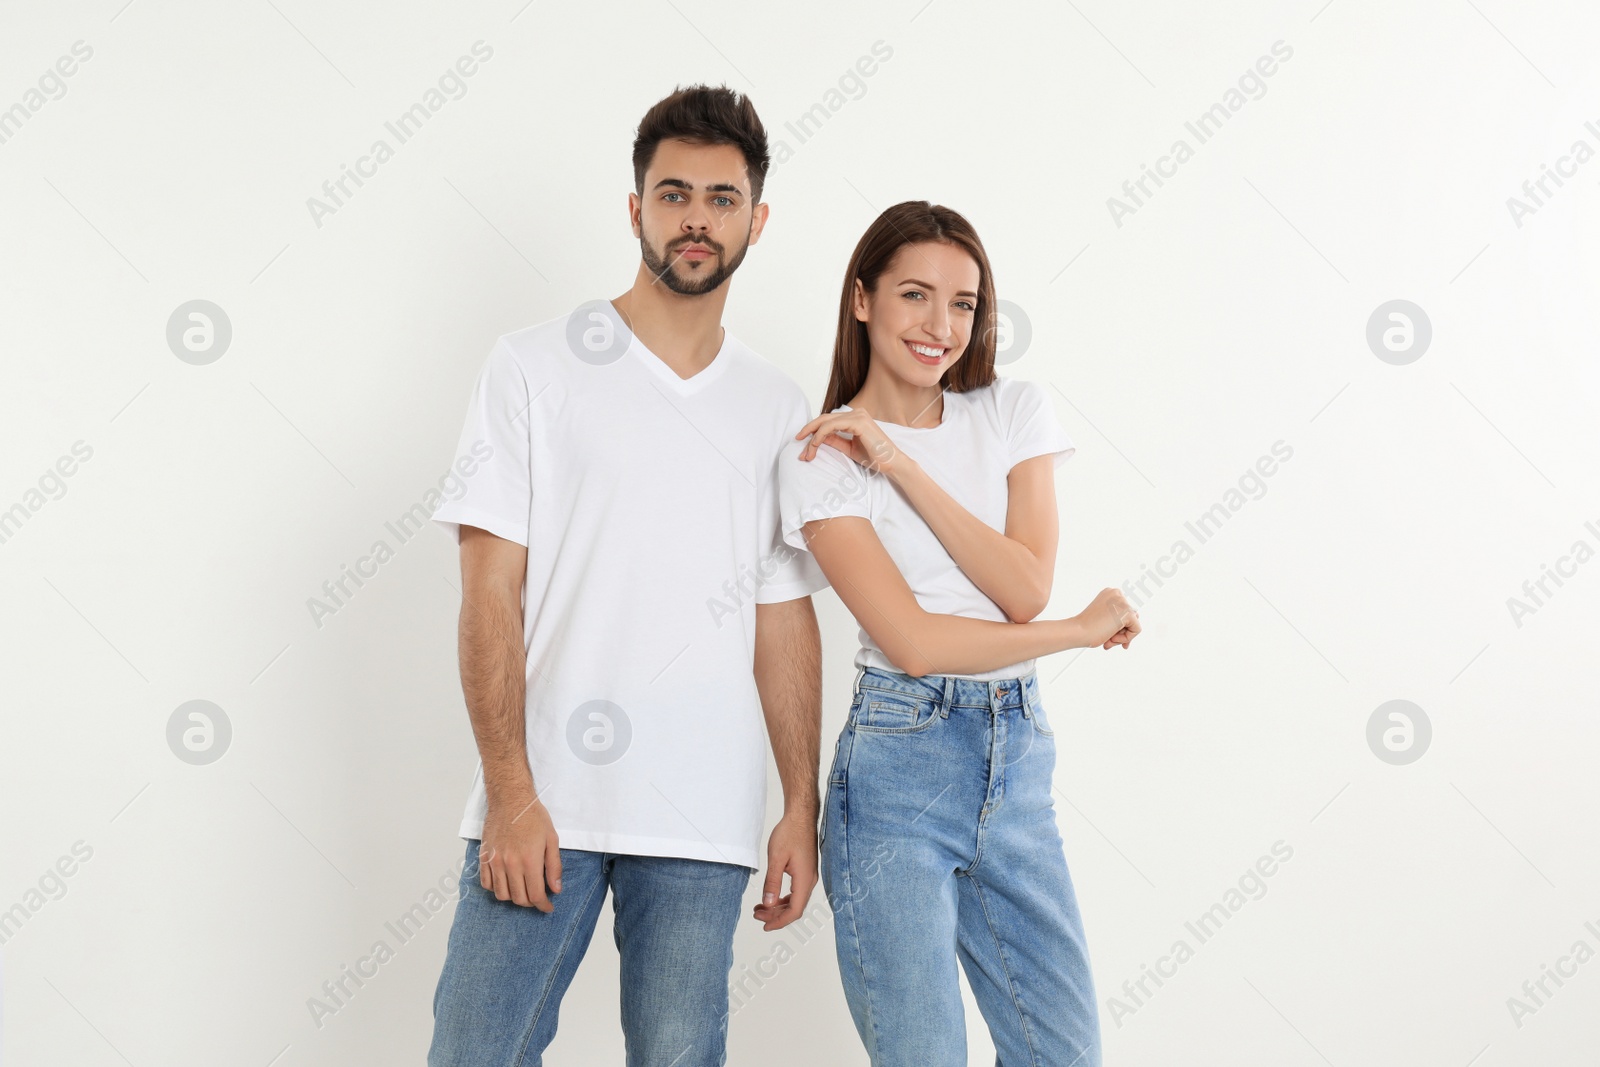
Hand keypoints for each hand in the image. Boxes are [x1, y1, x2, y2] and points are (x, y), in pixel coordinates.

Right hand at [478, 788, 561, 910]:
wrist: (510, 799)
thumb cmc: (533, 816)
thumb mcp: (552, 839)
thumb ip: (554, 866)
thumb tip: (556, 889)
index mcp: (529, 860)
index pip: (535, 895)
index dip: (543, 906)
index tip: (548, 907)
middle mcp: (510, 864)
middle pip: (519, 898)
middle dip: (531, 902)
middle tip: (538, 897)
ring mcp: (494, 861)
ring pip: (501, 894)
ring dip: (513, 897)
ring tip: (523, 890)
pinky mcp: (484, 857)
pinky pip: (486, 884)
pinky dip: (496, 889)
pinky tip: (506, 882)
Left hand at [752, 811, 817, 931]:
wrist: (800, 817)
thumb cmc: (789, 833)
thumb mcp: (776, 858)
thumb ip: (772, 883)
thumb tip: (768, 904)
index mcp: (804, 880)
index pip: (795, 910)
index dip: (780, 922)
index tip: (765, 926)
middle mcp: (809, 881)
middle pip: (795, 908)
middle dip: (776, 915)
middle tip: (757, 915)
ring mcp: (809, 876)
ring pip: (795, 900)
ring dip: (778, 907)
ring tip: (760, 908)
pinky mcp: (805, 871)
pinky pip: (795, 891)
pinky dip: (782, 897)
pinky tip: (771, 897)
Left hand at [794, 409, 903, 476]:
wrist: (891, 464)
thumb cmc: (875, 457)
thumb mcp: (849, 448)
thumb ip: (835, 440)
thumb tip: (818, 438)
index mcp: (855, 417)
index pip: (829, 421)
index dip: (813, 430)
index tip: (803, 443)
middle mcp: (856, 413)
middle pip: (824, 418)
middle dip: (808, 431)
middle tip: (796, 442)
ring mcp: (858, 416)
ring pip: (825, 422)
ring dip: (812, 437)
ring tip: (806, 452)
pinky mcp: (858, 422)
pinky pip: (831, 426)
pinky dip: (820, 435)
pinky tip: (814, 445)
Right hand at [1075, 587, 1140, 650]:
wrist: (1078, 631)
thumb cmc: (1086, 627)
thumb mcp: (1104, 618)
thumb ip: (1118, 616)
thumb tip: (1136, 618)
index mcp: (1110, 593)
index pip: (1124, 610)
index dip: (1119, 624)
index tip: (1110, 633)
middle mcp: (1117, 594)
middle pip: (1131, 616)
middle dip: (1121, 631)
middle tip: (1109, 639)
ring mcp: (1123, 602)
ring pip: (1134, 623)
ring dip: (1122, 635)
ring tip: (1108, 639)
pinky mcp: (1128, 612)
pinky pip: (1137, 630)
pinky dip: (1126, 639)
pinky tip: (1111, 638)